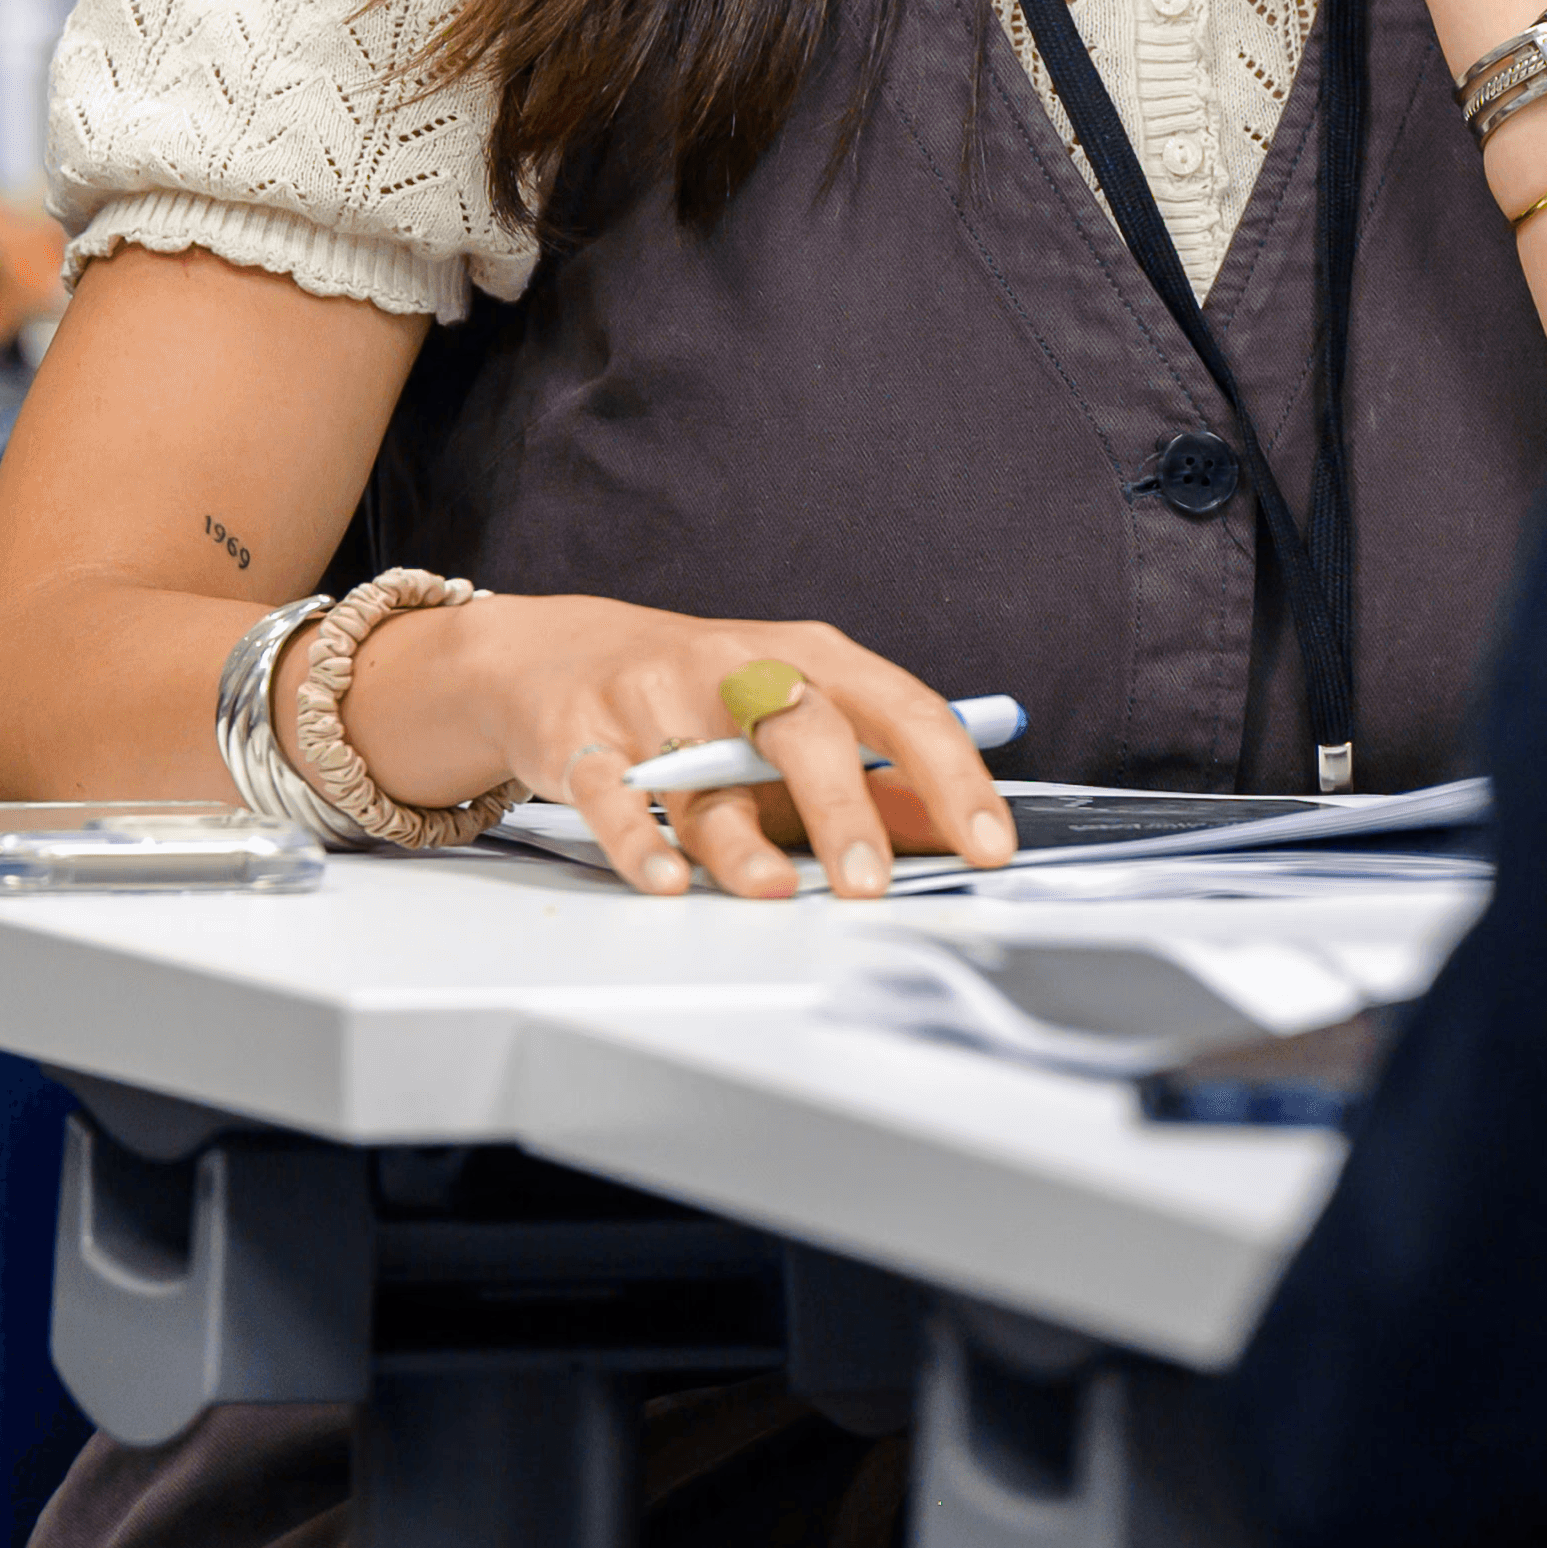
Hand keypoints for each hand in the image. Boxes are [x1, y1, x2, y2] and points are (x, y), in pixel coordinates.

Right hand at [349, 595, 1015, 901]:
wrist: (557, 655)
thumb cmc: (700, 695)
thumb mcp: (797, 719)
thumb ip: (877, 777)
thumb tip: (957, 831)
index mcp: (810, 658)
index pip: (901, 708)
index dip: (952, 778)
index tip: (989, 846)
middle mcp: (737, 666)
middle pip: (804, 729)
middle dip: (843, 808)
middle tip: (872, 885)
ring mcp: (656, 698)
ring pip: (706, 776)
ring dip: (740, 841)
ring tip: (774, 892)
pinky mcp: (584, 736)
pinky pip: (614, 793)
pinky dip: (639, 840)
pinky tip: (666, 879)